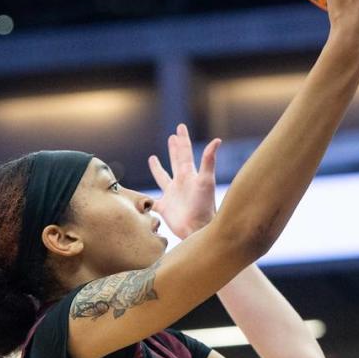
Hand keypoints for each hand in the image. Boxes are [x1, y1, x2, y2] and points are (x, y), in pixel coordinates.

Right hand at [148, 124, 221, 239]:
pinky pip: (151, 201)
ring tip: (153, 158)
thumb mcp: (206, 181)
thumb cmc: (204, 206)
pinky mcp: (164, 208)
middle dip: (174, 149)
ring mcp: (172, 195)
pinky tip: (140, 195)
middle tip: (172, 137)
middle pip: (176, 161)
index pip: (185, 153)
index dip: (183, 140)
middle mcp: (181, 183)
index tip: (180, 127)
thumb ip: (209, 161)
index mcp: (189, 175)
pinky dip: (144, 198)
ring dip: (158, 169)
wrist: (197, 230)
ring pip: (163, 178)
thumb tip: (217, 140)